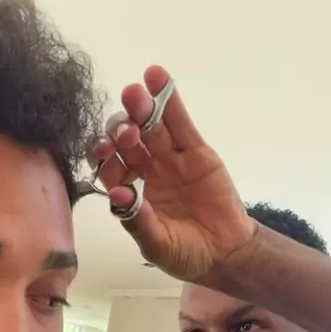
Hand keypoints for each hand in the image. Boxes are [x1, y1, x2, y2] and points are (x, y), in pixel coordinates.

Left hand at [93, 65, 256, 284]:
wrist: (226, 252)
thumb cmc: (186, 254)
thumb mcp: (158, 245)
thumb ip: (138, 221)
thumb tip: (119, 196)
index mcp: (129, 194)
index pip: (110, 168)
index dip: (105, 157)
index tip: (105, 150)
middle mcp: (144, 172)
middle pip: (128, 142)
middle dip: (123, 131)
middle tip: (128, 130)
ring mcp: (169, 158)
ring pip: (152, 127)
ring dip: (141, 107)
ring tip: (136, 94)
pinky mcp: (194, 150)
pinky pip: (179, 122)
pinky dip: (169, 99)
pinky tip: (158, 77)